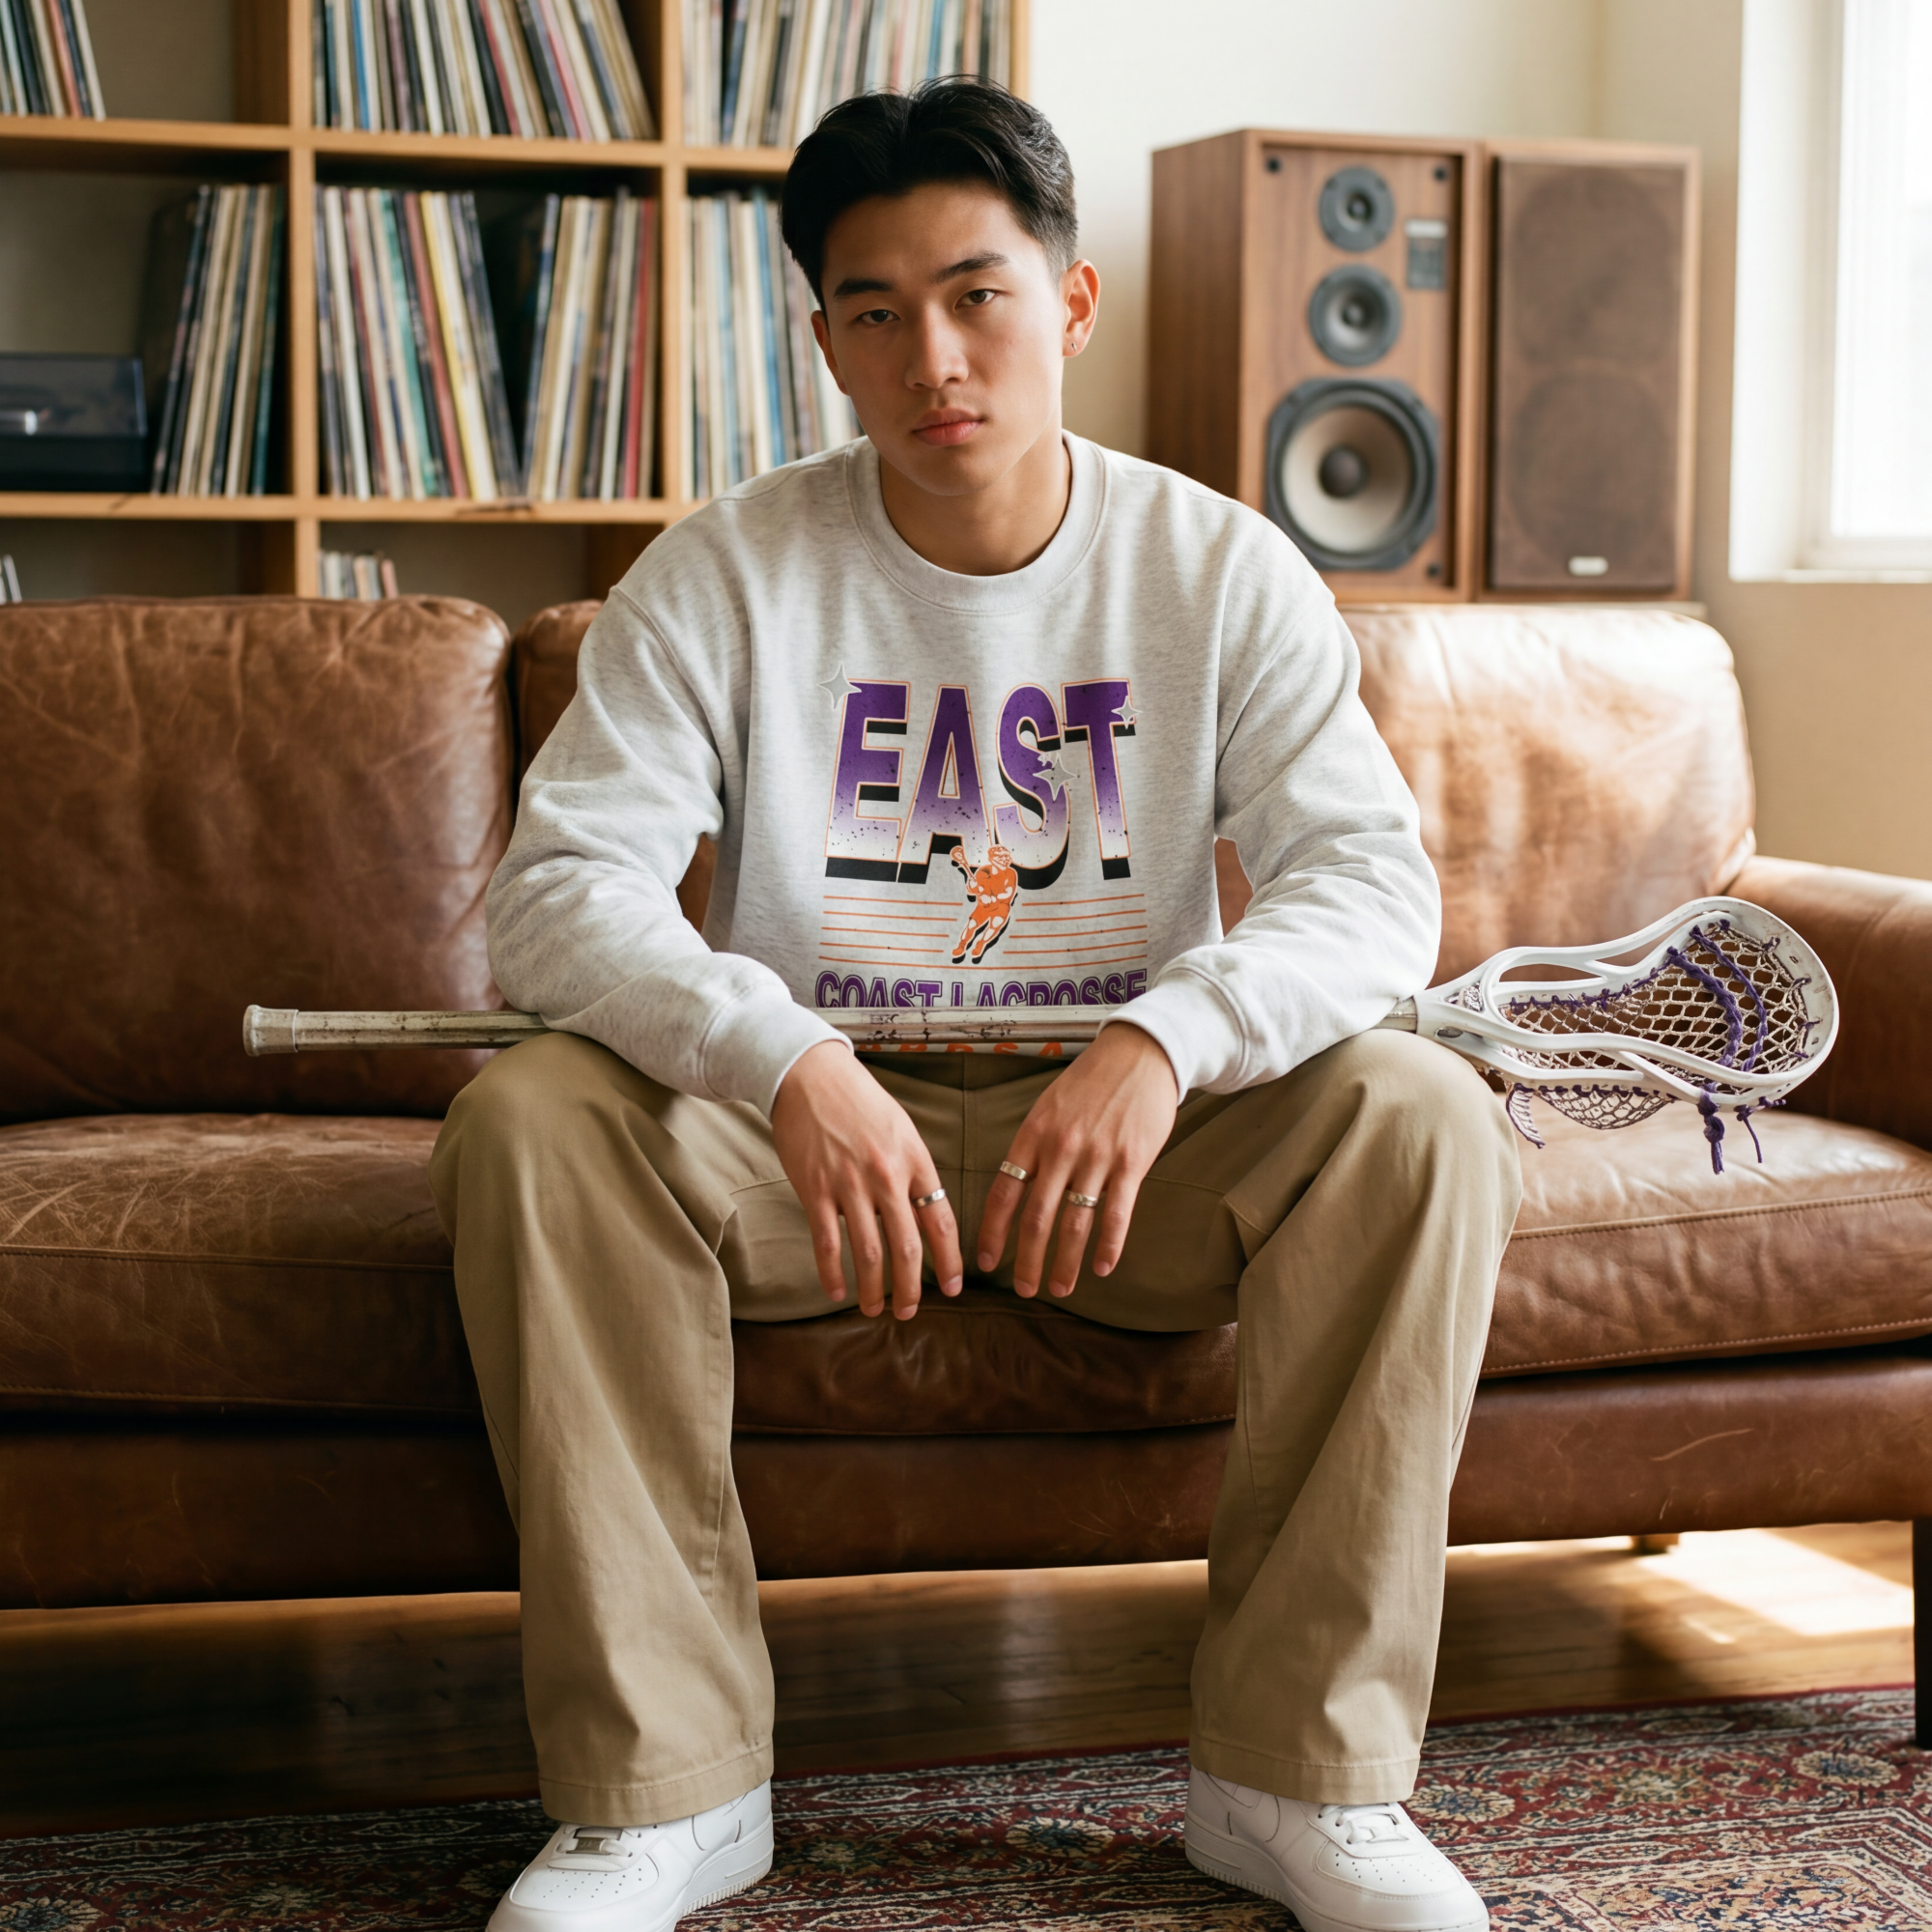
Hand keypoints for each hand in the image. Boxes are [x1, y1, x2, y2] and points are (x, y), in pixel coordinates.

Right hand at [771, 1041, 963, 1320]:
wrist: (810, 1075)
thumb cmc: (859, 1101)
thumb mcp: (901, 1130)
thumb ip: (913, 1172)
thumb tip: (921, 1216)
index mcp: (915, 1161)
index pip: (941, 1222)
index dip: (950, 1262)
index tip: (953, 1289)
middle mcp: (887, 1176)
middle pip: (907, 1247)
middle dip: (911, 1289)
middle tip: (910, 1312)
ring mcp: (849, 1184)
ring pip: (868, 1253)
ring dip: (873, 1290)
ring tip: (873, 1310)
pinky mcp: (815, 1189)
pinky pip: (827, 1242)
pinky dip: (832, 1273)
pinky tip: (837, 1291)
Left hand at [975, 1024, 1178, 1300]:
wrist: (1139, 1054)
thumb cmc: (1090, 1082)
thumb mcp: (1048, 1107)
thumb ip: (1034, 1147)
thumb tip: (1017, 1189)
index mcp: (1033, 1135)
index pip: (1004, 1192)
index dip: (993, 1232)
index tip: (986, 1263)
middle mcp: (1060, 1149)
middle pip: (1036, 1217)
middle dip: (1027, 1260)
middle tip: (1024, 1291)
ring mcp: (1097, 1157)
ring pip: (1075, 1222)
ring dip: (1066, 1263)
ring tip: (1061, 1289)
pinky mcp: (1131, 1162)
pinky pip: (1116, 1213)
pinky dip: (1108, 1245)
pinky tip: (1102, 1267)